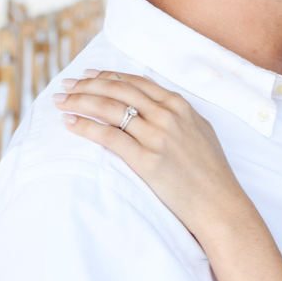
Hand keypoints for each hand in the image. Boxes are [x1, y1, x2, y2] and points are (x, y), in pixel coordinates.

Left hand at [54, 72, 249, 243]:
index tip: (88, 76)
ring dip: (80, 101)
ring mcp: (157, 137)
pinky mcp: (146, 160)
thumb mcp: (201, 131)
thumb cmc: (212, 174)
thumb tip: (155, 104)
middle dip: (86, 85)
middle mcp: (168, 115)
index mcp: (180, 106)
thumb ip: (178, 115)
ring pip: (109, 108)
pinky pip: (108, 136)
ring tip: (61, 102)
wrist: (220, 205)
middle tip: (66, 86)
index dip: (107, 76)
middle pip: (117, 90)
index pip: (135, 81)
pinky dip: (85, 126)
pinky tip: (70, 123)